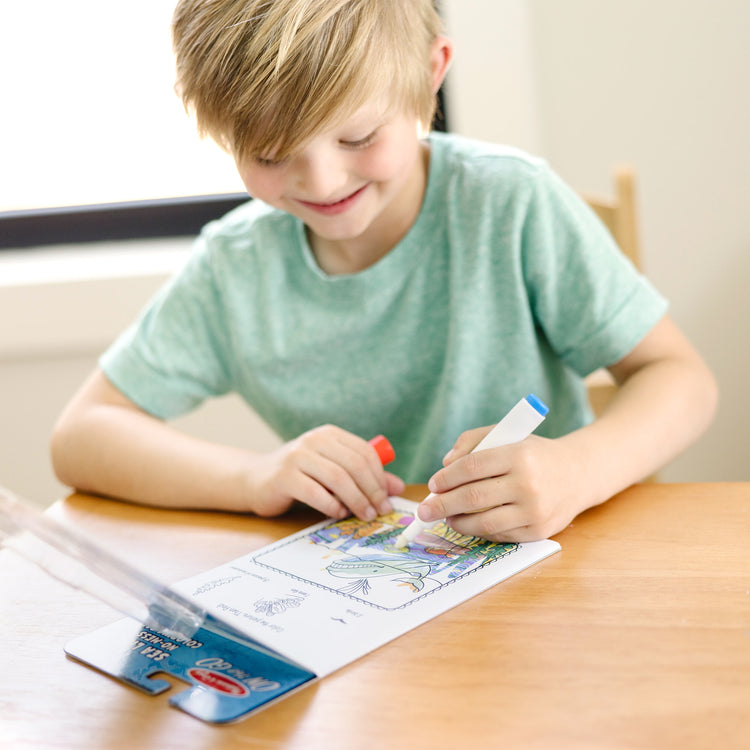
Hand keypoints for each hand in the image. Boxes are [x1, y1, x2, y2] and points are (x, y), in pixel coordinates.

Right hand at [242, 425, 404, 519]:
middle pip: (354, 465)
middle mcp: (314, 441)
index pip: (364, 453)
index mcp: (329, 435)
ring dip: (356, 500)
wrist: (256, 479)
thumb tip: (398, 487)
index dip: (380, 477)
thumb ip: (365, 477)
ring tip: (364, 515)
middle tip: (379, 511)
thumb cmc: (300, 477)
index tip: (387, 499)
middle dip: (372, 491)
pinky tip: (338, 514)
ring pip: (337, 478)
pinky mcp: (284, 476)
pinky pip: (315, 492)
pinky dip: (331, 505)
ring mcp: (297, 456)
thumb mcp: (333, 472)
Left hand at [418, 427, 587, 541]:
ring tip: (447, 518)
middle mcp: (528, 483)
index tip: (433, 485)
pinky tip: (471, 523)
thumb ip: (472, 441)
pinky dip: (480, 531)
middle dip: (442, 505)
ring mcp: (534, 510)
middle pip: (473, 497)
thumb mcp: (507, 434)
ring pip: (484, 522)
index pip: (472, 467)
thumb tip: (445, 464)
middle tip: (424, 510)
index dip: (447, 478)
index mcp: (518, 454)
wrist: (579, 473)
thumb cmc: (533, 453)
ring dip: (458, 522)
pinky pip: (500, 535)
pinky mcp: (539, 531)